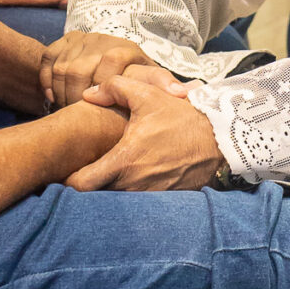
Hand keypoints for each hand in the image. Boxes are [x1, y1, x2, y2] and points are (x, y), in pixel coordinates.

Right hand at [41, 30, 154, 108]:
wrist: (113, 56)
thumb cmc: (136, 77)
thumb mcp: (151, 79)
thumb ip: (162, 86)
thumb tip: (181, 94)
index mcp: (127, 50)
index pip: (112, 62)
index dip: (103, 86)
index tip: (96, 106)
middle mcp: (103, 40)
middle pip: (79, 70)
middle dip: (75, 97)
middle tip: (77, 116)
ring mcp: (83, 39)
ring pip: (62, 67)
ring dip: (61, 93)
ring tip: (67, 111)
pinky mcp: (65, 40)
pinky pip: (48, 59)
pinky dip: (46, 80)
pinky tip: (53, 98)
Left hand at [65, 71, 225, 191]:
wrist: (219, 139)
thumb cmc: (180, 116)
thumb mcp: (148, 94)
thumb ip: (113, 88)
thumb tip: (88, 95)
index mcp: (123, 162)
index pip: (81, 186)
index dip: (70, 178)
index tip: (71, 168)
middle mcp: (133, 185)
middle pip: (96, 195)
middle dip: (90, 184)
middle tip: (88, 167)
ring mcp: (149, 196)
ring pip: (116, 199)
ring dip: (111, 188)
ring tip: (112, 170)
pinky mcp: (164, 200)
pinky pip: (138, 200)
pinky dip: (132, 191)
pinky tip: (137, 174)